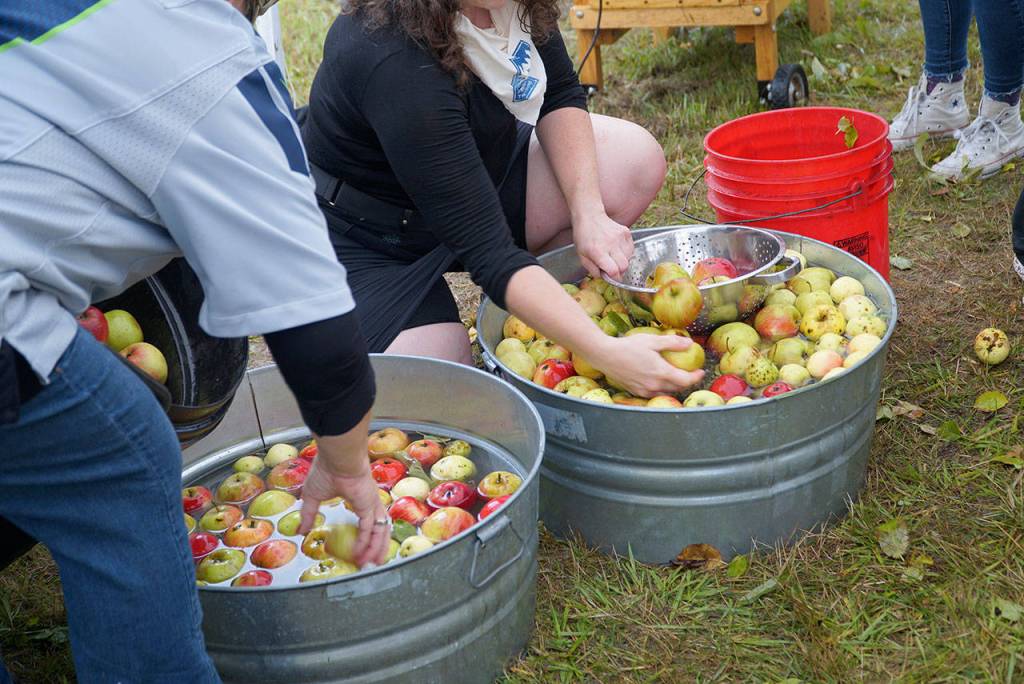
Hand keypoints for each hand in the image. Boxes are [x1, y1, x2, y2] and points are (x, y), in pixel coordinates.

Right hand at [298, 458, 390, 566]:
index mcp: (359, 498)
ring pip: (380, 532)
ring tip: (371, 565)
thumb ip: (308, 514)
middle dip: (377, 548)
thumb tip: (300, 531)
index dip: (365, 539)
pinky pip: (370, 529)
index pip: (367, 523)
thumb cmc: (326, 470)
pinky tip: (360, 555)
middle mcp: (370, 502)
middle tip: (372, 564)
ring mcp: (372, 504)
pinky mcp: (370, 506)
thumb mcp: (312, 496)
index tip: (358, 553)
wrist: (336, 458)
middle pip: (379, 530)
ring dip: (376, 550)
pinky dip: (366, 543)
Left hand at [572, 211, 633, 279]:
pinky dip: (626, 253)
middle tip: (612, 268)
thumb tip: (604, 277)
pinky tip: (617, 249)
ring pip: (629, 258)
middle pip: (624, 267)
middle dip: (619, 271)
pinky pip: (631, 249)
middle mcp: (610, 244)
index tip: (610, 276)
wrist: (589, 215)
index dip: (613, 278)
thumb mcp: (581, 256)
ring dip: (622, 261)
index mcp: (597, 251)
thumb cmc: (583, 236)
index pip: (613, 271)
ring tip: (613, 256)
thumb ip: (592, 269)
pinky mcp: (626, 232)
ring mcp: (620, 237)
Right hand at [590, 334, 704, 397]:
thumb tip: (690, 343)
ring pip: (665, 392)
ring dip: (674, 386)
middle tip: (690, 373)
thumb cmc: (628, 346)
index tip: (700, 371)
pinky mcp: (636, 391)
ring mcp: (644, 390)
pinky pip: (654, 393)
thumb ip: (672, 343)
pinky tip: (659, 380)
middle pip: (677, 388)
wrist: (605, 355)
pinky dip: (661, 388)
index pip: (686, 380)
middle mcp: (654, 385)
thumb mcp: (652, 340)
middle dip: (687, 382)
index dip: (696, 377)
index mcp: (661, 373)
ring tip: (676, 377)